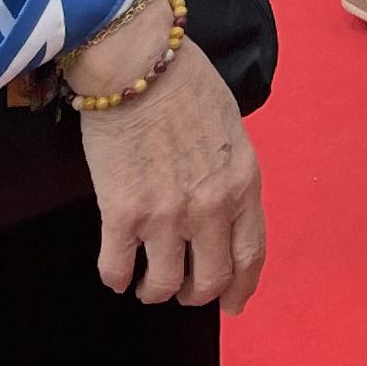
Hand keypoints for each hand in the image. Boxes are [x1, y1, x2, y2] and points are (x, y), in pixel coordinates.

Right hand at [73, 15, 266, 309]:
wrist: (136, 61)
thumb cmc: (185, 83)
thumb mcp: (231, 130)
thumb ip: (230, 175)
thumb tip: (222, 210)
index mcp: (244, 183)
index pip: (251, 254)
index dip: (241, 288)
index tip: (232, 305)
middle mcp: (211, 207)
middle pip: (210, 280)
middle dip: (195, 294)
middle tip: (182, 291)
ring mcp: (166, 214)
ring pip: (163, 285)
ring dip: (154, 291)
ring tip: (145, 283)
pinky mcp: (121, 213)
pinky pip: (116, 268)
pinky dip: (115, 277)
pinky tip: (115, 270)